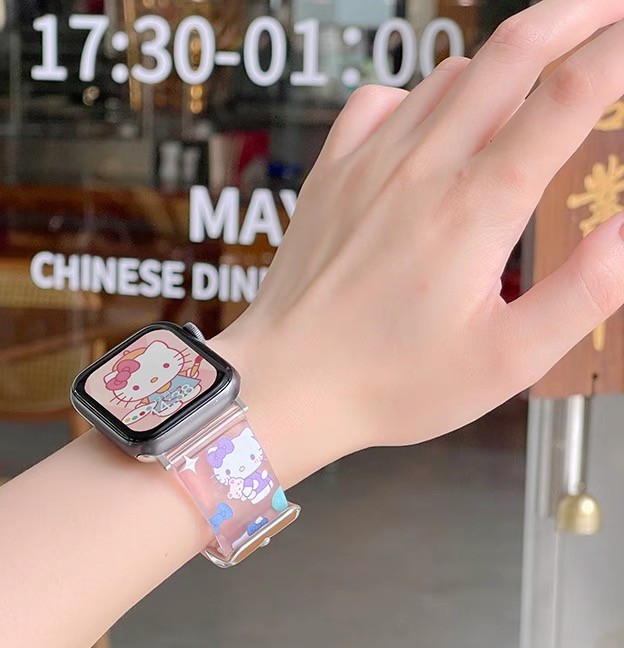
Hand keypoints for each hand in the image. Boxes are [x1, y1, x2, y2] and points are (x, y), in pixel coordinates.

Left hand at [214, 0, 623, 483]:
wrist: (284, 382)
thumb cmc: (389, 382)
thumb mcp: (504, 360)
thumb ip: (583, 292)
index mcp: (475, 209)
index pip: (567, 94)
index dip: (618, 48)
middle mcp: (421, 168)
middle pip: (511, 52)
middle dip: (575, 15)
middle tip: (610, 12)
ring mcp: (367, 164)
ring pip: (447, 74)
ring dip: (500, 62)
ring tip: (532, 79)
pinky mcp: (330, 174)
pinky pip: (380, 100)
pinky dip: (419, 94)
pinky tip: (430, 124)